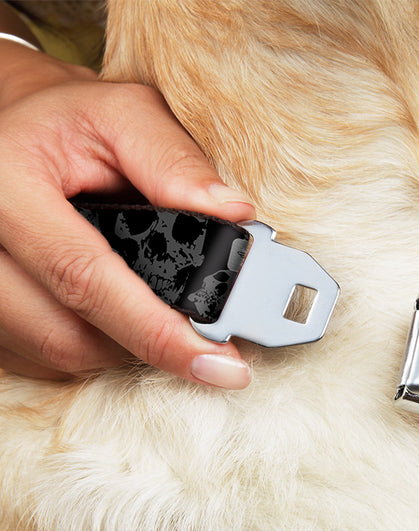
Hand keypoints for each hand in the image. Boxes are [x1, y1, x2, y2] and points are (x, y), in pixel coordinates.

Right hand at [0, 40, 254, 386]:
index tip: (219, 365)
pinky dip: (92, 344)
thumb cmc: (68, 122)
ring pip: (58, 353)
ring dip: (121, 345)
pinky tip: (115, 312)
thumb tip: (233, 213)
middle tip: (202, 337)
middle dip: (147, 343)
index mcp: (7, 186)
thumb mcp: (123, 115)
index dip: (157, 331)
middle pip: (68, 335)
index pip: (85, 278)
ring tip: (155, 309)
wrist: (11, 130)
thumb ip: (175, 161)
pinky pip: (42, 356)